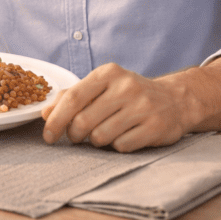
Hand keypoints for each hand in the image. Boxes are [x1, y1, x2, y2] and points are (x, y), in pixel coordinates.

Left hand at [40, 63, 192, 152]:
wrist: (175, 100)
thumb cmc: (128, 95)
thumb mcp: (101, 87)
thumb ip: (72, 97)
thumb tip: (45, 113)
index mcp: (108, 73)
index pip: (73, 98)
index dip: (56, 120)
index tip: (48, 136)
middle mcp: (126, 87)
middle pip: (83, 121)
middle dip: (74, 134)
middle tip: (77, 136)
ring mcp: (143, 106)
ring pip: (101, 137)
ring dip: (96, 141)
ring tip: (104, 133)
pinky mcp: (156, 126)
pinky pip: (121, 146)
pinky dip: (117, 146)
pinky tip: (124, 136)